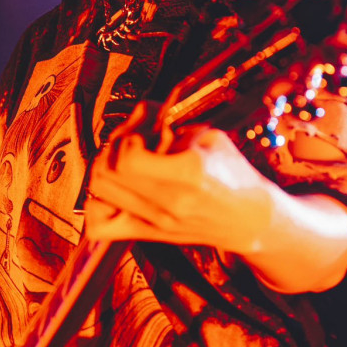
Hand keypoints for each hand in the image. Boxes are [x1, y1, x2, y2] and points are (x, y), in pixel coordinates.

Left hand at [84, 104, 273, 254]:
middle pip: (106, 172)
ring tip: (123, 162)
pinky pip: (100, 225)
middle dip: (112, 149)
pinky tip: (115, 190)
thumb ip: (169, 121)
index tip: (144, 133)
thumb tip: (138, 112)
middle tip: (131, 142)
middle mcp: (169, 202)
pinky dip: (97, 204)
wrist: (248, 218)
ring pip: (98, 193)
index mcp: (189, 174)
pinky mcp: (148, 234)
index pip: (128, 159)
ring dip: (104, 170)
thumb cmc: (233, 175)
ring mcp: (156, 222)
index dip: (128, 138)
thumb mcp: (208, 136)